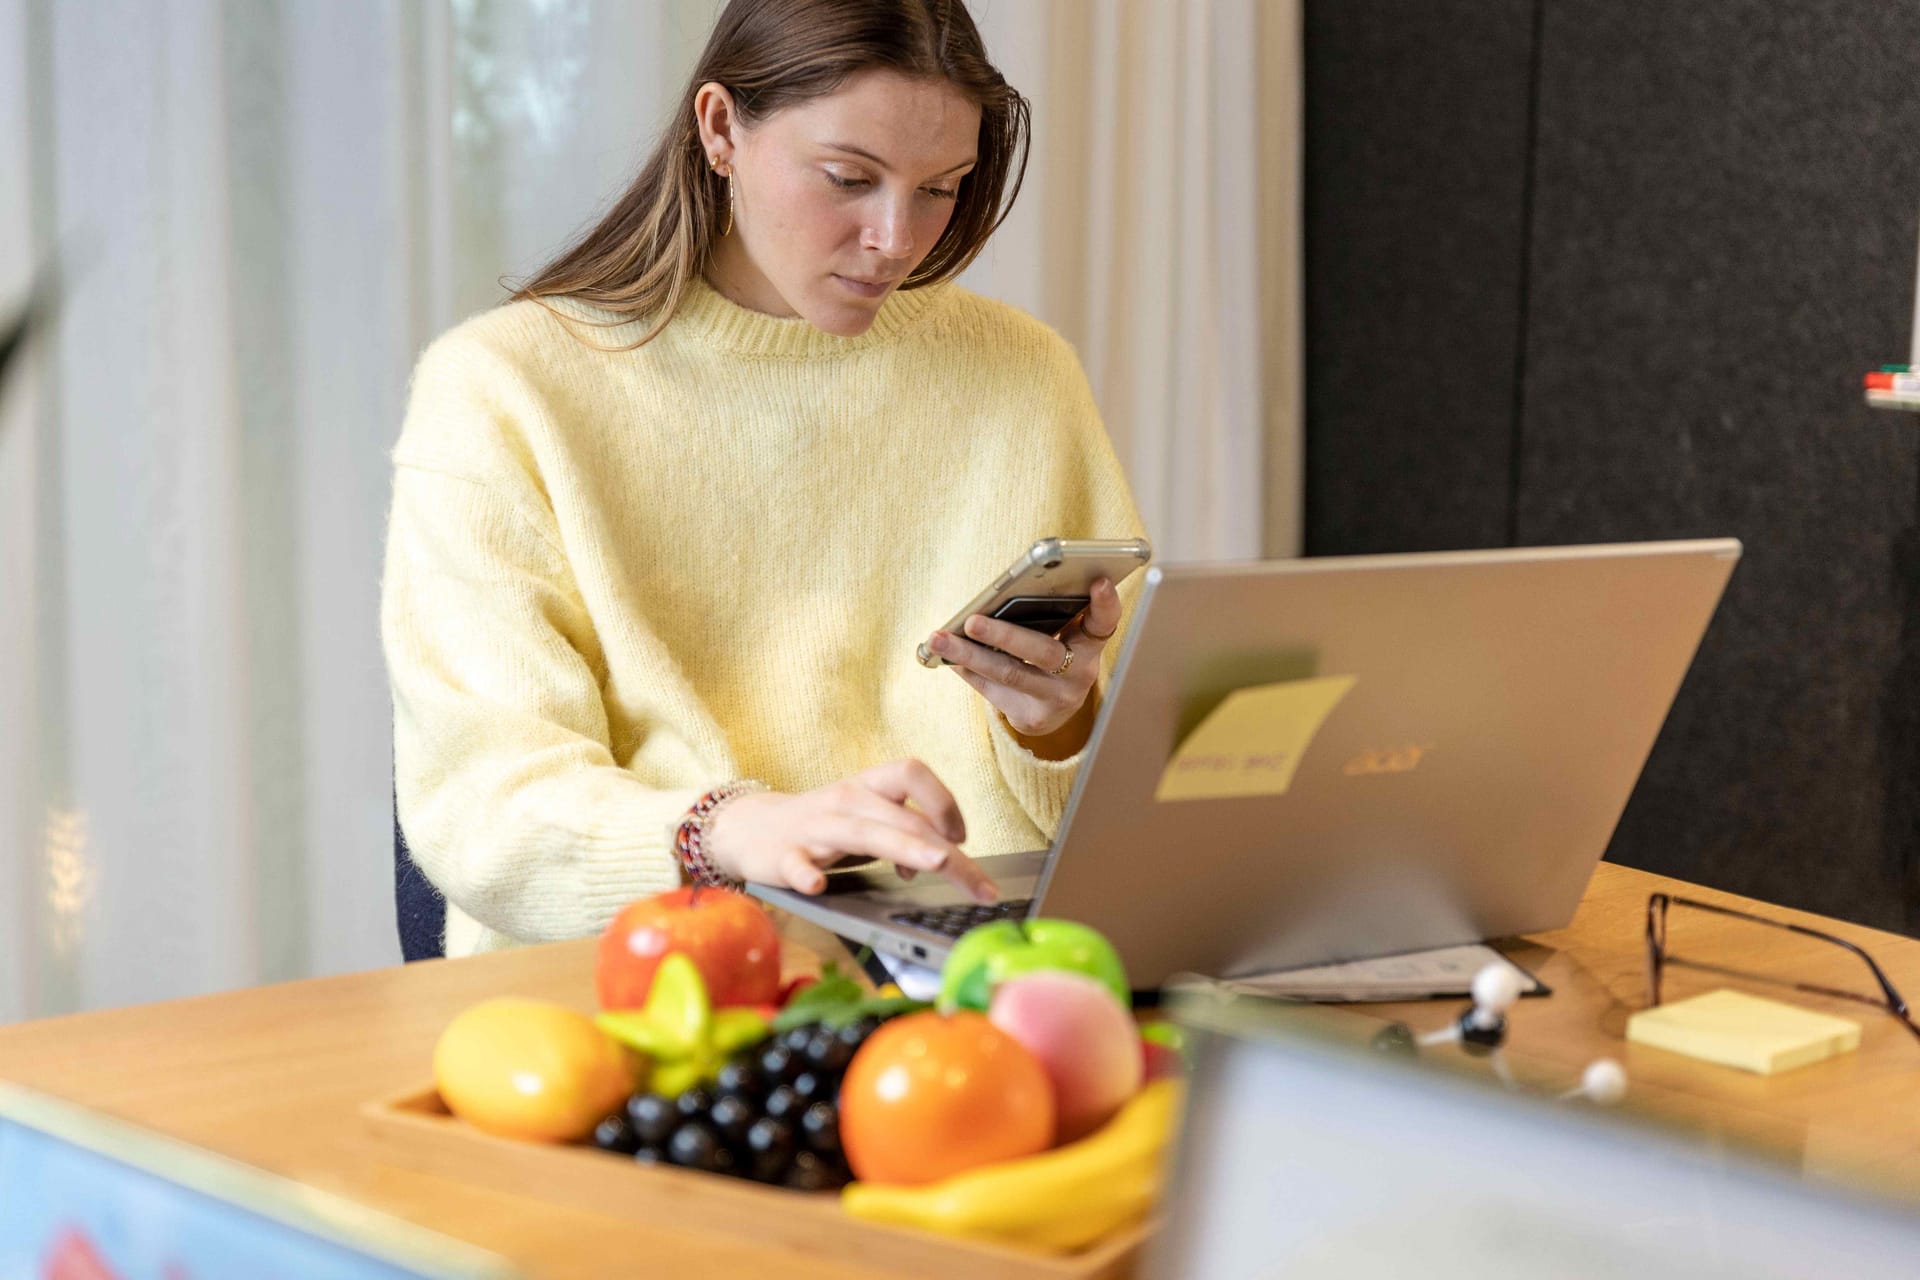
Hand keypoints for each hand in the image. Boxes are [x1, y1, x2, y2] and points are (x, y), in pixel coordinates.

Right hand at [701, 759, 998, 902]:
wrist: (747, 829)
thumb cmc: (821, 826)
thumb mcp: (864, 819)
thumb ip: (902, 834)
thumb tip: (943, 859)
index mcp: (867, 788)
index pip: (913, 773)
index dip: (943, 800)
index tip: (962, 837)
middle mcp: (847, 802)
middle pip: (904, 817)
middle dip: (947, 851)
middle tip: (980, 885)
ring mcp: (815, 828)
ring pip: (864, 832)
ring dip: (903, 846)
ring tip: (935, 863)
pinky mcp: (783, 855)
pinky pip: (796, 862)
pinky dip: (806, 873)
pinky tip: (817, 885)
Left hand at [925, 577, 1120, 739]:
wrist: (1054, 709)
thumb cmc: (1053, 654)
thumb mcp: (1064, 635)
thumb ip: (1050, 615)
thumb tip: (1001, 597)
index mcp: (1091, 644)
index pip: (1104, 622)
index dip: (1105, 604)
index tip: (1099, 581)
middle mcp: (1080, 673)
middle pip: (1042, 652)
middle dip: (1004, 635)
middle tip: (972, 620)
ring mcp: (1056, 698)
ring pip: (1009, 674)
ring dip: (968, 654)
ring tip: (938, 639)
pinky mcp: (1032, 717)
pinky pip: (992, 690)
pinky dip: (967, 670)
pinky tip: (944, 657)